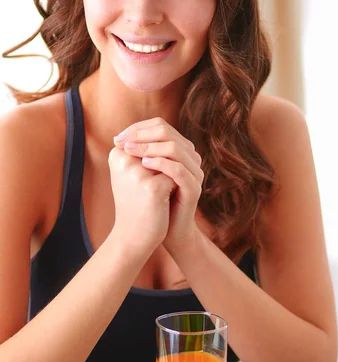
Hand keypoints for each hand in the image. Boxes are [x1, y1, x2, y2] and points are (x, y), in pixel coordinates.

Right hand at [108, 147, 176, 259]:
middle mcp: (124, 159)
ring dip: (172, 174)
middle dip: (169, 160)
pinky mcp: (152, 187)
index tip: (153, 175)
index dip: (161, 152)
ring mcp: (138, 172)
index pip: (149, 136)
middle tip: (160, 183)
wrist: (133, 236)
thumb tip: (169, 134)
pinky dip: (175, 187)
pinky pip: (176, 176)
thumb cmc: (135, 204)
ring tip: (160, 192)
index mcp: (117, 154)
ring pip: (170, 161)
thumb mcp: (133, 174)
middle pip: (162, 145)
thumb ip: (144, 151)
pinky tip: (164, 201)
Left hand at [114, 117, 203, 252]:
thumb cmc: (149, 203)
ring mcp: (194, 173)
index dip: (137, 129)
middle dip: (142, 135)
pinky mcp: (193, 189)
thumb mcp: (142, 176)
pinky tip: (143, 165)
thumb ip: (137, 156)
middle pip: (168, 132)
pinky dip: (160, 164)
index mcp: (179, 151)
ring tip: (130, 151)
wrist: (162, 232)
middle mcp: (190, 158)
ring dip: (149, 147)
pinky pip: (179, 170)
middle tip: (122, 142)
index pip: (160, 126)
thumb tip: (118, 138)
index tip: (117, 138)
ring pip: (175, 149)